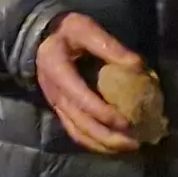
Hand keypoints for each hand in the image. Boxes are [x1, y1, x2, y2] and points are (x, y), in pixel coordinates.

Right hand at [32, 14, 146, 155]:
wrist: (39, 36)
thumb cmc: (65, 30)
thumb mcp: (85, 29)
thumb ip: (109, 46)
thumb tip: (138, 66)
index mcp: (58, 71)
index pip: (80, 99)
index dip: (103, 113)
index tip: (126, 121)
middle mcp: (54, 93)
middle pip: (80, 123)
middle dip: (107, 136)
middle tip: (133, 143)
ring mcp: (55, 104)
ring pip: (77, 132)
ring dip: (102, 144)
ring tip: (126, 147)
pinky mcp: (60, 109)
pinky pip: (75, 132)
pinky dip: (93, 142)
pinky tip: (111, 145)